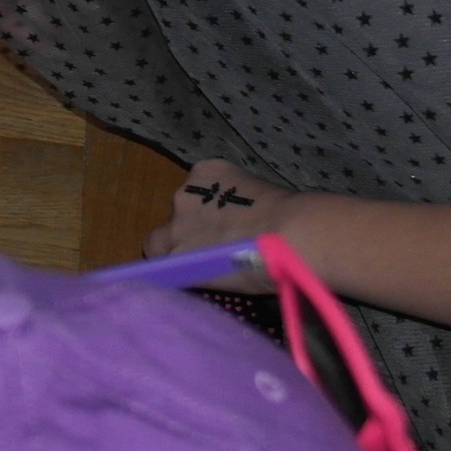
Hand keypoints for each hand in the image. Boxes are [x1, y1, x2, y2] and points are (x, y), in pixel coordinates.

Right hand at [146, 160, 295, 280]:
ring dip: (205, 207)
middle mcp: (173, 225)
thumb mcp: (225, 281)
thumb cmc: (266, 270)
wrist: (294, 234)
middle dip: (189, 230)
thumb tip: (202, 265)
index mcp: (176, 258)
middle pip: (170, 226)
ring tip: (240, 214)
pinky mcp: (205, 169)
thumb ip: (202, 269)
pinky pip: (203, 176)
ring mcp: (186, 193)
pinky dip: (219, 184)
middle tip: (222, 238)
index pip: (156, 253)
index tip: (195, 259)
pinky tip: (242, 193)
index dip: (174, 254)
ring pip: (188, 200)